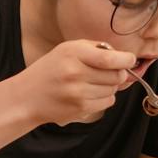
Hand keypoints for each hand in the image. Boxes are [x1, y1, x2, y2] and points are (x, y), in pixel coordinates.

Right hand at [15, 39, 134, 124]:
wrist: (27, 97)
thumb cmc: (51, 69)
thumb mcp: (68, 49)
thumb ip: (96, 48)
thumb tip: (124, 57)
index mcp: (73, 53)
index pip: (109, 59)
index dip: (126, 60)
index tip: (130, 59)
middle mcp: (75, 73)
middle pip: (116, 75)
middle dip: (119, 73)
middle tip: (110, 71)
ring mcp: (78, 93)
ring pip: (113, 89)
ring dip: (110, 86)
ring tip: (92, 82)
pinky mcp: (80, 108)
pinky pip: (108, 102)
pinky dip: (105, 97)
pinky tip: (90, 93)